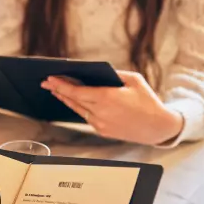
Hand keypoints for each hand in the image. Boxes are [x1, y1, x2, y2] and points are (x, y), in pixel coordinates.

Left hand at [41, 72, 183, 145]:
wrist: (157, 128)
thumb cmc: (148, 101)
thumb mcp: (134, 80)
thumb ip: (114, 75)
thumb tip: (96, 72)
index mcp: (107, 98)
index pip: (77, 92)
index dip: (61, 85)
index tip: (50, 79)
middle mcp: (100, 113)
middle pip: (73, 101)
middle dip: (58, 90)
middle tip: (46, 83)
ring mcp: (100, 124)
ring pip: (78, 110)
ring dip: (66, 100)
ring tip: (56, 91)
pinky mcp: (102, 131)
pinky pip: (87, 117)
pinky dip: (79, 108)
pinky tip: (73, 101)